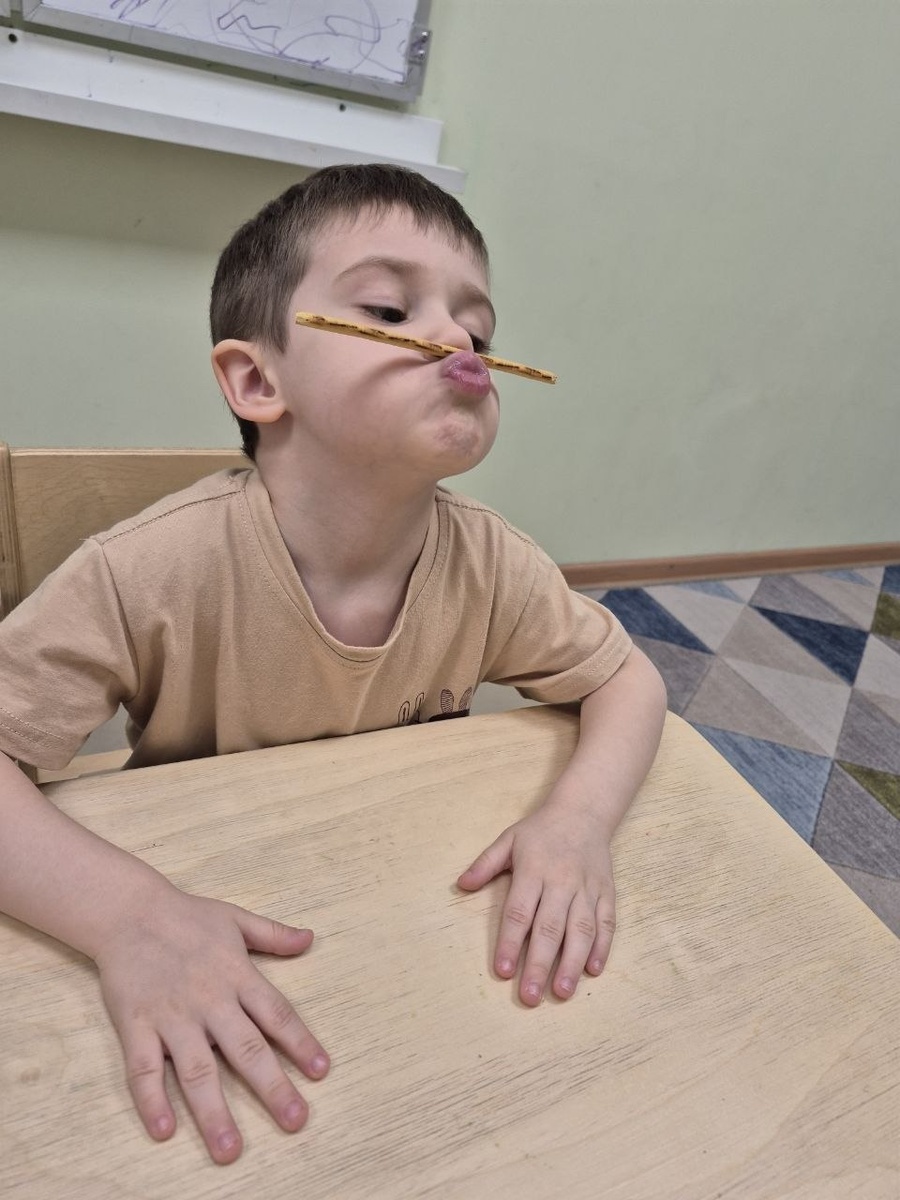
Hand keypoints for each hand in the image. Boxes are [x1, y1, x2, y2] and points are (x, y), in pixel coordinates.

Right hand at [94, 888, 328, 1163]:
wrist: (128, 911)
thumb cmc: (186, 916)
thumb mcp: (236, 919)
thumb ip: (274, 934)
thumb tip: (310, 939)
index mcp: (237, 975)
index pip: (277, 1014)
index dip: (301, 1043)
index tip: (322, 1072)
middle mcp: (210, 1001)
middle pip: (246, 1050)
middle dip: (273, 1088)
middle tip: (295, 1121)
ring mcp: (172, 1016)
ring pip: (197, 1071)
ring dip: (214, 1111)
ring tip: (230, 1149)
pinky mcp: (137, 1025)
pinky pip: (144, 1068)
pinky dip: (152, 1100)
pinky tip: (164, 1130)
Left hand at [457, 805, 615, 1005]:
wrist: (584, 811)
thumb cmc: (541, 831)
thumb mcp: (508, 839)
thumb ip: (485, 864)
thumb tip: (460, 885)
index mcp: (533, 870)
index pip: (519, 912)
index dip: (510, 942)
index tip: (503, 971)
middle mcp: (561, 882)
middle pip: (550, 928)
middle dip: (539, 964)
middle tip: (530, 996)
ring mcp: (587, 889)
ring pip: (581, 930)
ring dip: (573, 963)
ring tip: (562, 992)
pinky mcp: (607, 892)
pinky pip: (607, 922)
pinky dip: (602, 947)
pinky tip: (593, 970)